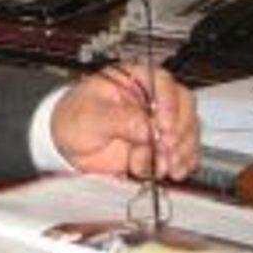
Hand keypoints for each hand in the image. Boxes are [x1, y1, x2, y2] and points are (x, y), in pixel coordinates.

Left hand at [51, 63, 199, 179]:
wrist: (66, 146)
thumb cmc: (73, 120)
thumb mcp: (90, 116)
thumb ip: (120, 120)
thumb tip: (149, 128)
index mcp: (132, 80)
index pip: (163, 82)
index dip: (169, 104)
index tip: (163, 127)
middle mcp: (151, 98)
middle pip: (184, 107)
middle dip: (179, 132)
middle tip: (166, 150)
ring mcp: (158, 122)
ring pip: (187, 131)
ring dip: (180, 152)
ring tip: (162, 167)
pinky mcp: (161, 145)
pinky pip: (183, 151)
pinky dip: (182, 163)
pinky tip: (173, 172)